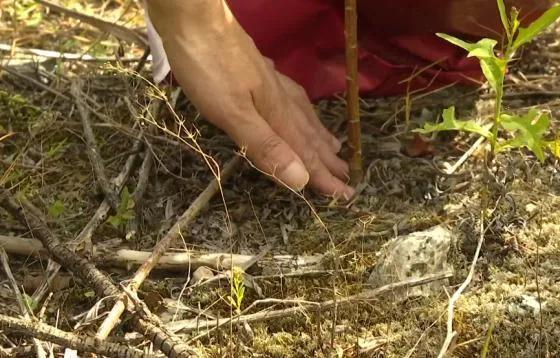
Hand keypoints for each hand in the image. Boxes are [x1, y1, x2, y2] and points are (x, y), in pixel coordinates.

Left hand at [146, 0, 354, 198]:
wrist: (195, 18)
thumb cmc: (208, 68)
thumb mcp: (232, 112)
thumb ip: (264, 145)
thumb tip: (300, 179)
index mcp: (276, 114)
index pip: (305, 153)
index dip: (323, 177)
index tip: (344, 196)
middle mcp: (280, 99)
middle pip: (309, 135)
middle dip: (326, 159)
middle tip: (347, 176)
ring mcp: (270, 83)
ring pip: (302, 115)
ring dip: (318, 135)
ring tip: (333, 147)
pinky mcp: (258, 72)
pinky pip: (291, 99)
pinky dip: (302, 111)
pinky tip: (298, 107)